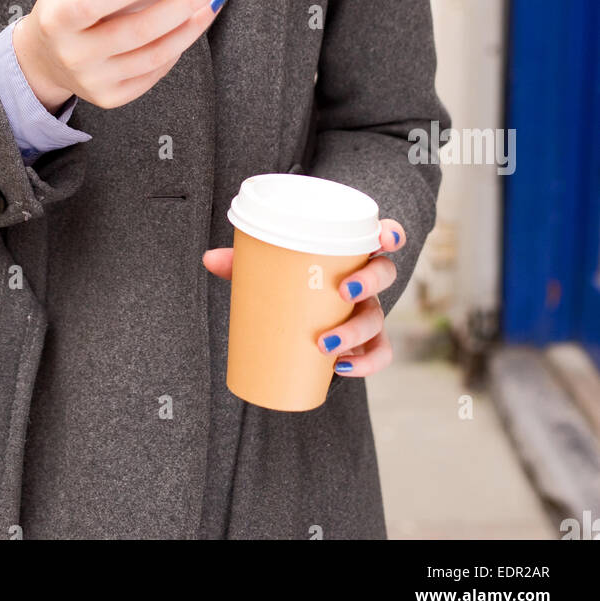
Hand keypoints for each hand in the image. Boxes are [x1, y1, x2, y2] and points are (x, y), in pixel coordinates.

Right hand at [12, 0, 224, 111]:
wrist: (43, 59)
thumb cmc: (62, 7)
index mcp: (57, 19)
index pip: (93, 4)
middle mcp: (74, 54)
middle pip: (135, 32)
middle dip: (179, 7)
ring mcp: (93, 80)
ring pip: (153, 55)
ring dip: (190, 28)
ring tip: (211, 3)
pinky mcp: (111, 97)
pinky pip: (154, 72)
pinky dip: (177, 48)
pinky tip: (190, 27)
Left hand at [202, 219, 405, 376]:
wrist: (310, 304)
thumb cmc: (296, 275)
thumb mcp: (274, 263)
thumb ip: (245, 260)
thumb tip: (209, 259)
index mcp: (354, 250)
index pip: (385, 234)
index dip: (391, 233)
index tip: (383, 237)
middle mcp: (368, 279)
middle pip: (385, 274)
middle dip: (370, 281)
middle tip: (343, 290)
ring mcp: (369, 310)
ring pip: (378, 318)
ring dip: (356, 332)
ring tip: (326, 344)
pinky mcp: (366, 341)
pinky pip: (378, 353)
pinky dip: (365, 363)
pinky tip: (341, 368)